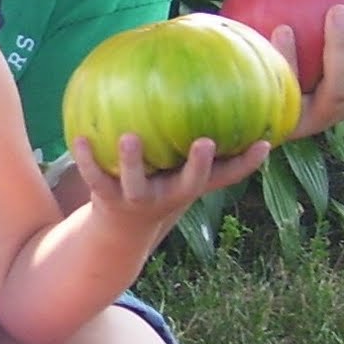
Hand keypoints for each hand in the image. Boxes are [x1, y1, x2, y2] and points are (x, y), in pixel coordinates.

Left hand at [70, 132, 270, 227]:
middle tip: (205, 142)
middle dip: (198, 166)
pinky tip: (81, 135)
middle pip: (188, 185)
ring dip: (133, 162)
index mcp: (188, 188)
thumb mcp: (184, 175)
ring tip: (130, 137)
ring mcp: (136, 198)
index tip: (263, 144)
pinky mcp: (106, 196)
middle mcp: (167, 196)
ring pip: (136, 183)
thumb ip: (209, 151)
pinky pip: (95, 176)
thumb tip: (242, 111)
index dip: (245, 165)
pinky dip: (87, 158)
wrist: (121, 232)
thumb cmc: (160, 189)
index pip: (224, 177)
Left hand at [277, 3, 343, 139]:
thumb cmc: (264, 63)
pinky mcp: (283, 123)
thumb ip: (313, 7)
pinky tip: (280, 27)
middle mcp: (342, 109)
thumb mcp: (294, 33)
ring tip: (338, 10)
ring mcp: (314, 119)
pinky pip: (290, 89)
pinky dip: (288, 57)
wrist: (226, 106)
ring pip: (343, 87)